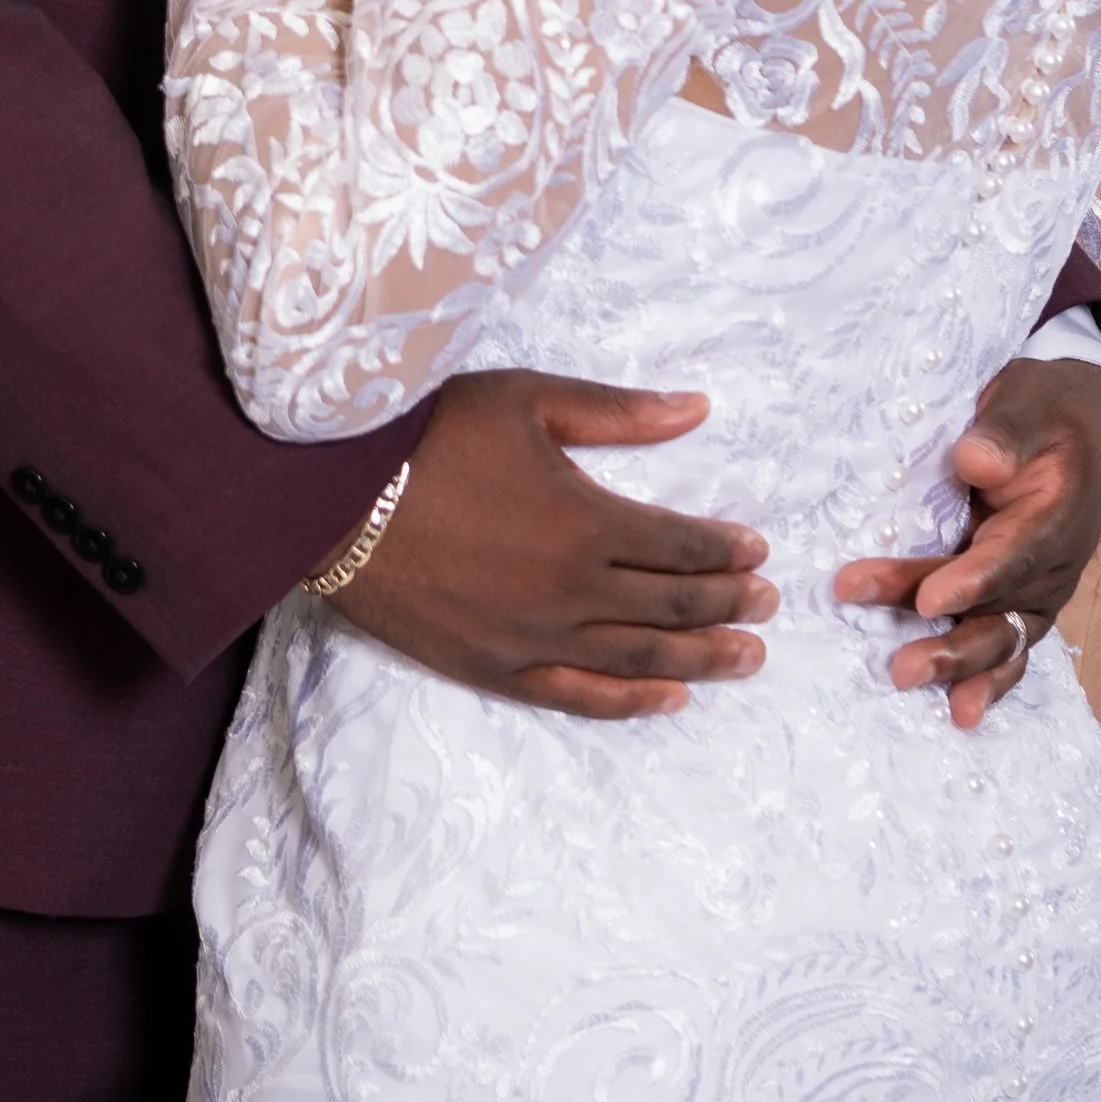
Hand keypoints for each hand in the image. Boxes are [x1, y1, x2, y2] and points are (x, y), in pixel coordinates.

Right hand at [324, 368, 776, 717]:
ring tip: (748, 657)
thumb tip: (699, 409)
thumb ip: (618, 413)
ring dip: (702, 659)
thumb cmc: (428, 432)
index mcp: (586, 520)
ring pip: (641, 659)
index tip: (758, 551)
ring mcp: (535, 638)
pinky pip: (580, 696)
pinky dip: (633, 702)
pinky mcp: (496, 668)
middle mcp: (571, 589)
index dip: (727, 549)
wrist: (332, 496)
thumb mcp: (528, 399)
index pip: (682, 544)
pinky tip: (672, 699)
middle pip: (673, 607)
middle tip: (768, 604)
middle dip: (728, 603)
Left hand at [834, 353, 1100, 728]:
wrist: (1080, 417)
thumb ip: (1005, 432)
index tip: (926, 601)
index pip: (1013, 557)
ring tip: (911, 685)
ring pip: (999, 637)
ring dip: (955, 665)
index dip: (971, 582)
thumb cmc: (1047, 404)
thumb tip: (975, 460)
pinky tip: (959, 712)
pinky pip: (1004, 644)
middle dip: (950, 644)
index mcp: (1057, 515)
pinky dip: (986, 678)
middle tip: (899, 666)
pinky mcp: (1021, 596)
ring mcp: (1039, 587)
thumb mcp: (1030, 399)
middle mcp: (1053, 564)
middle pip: (999, 613)